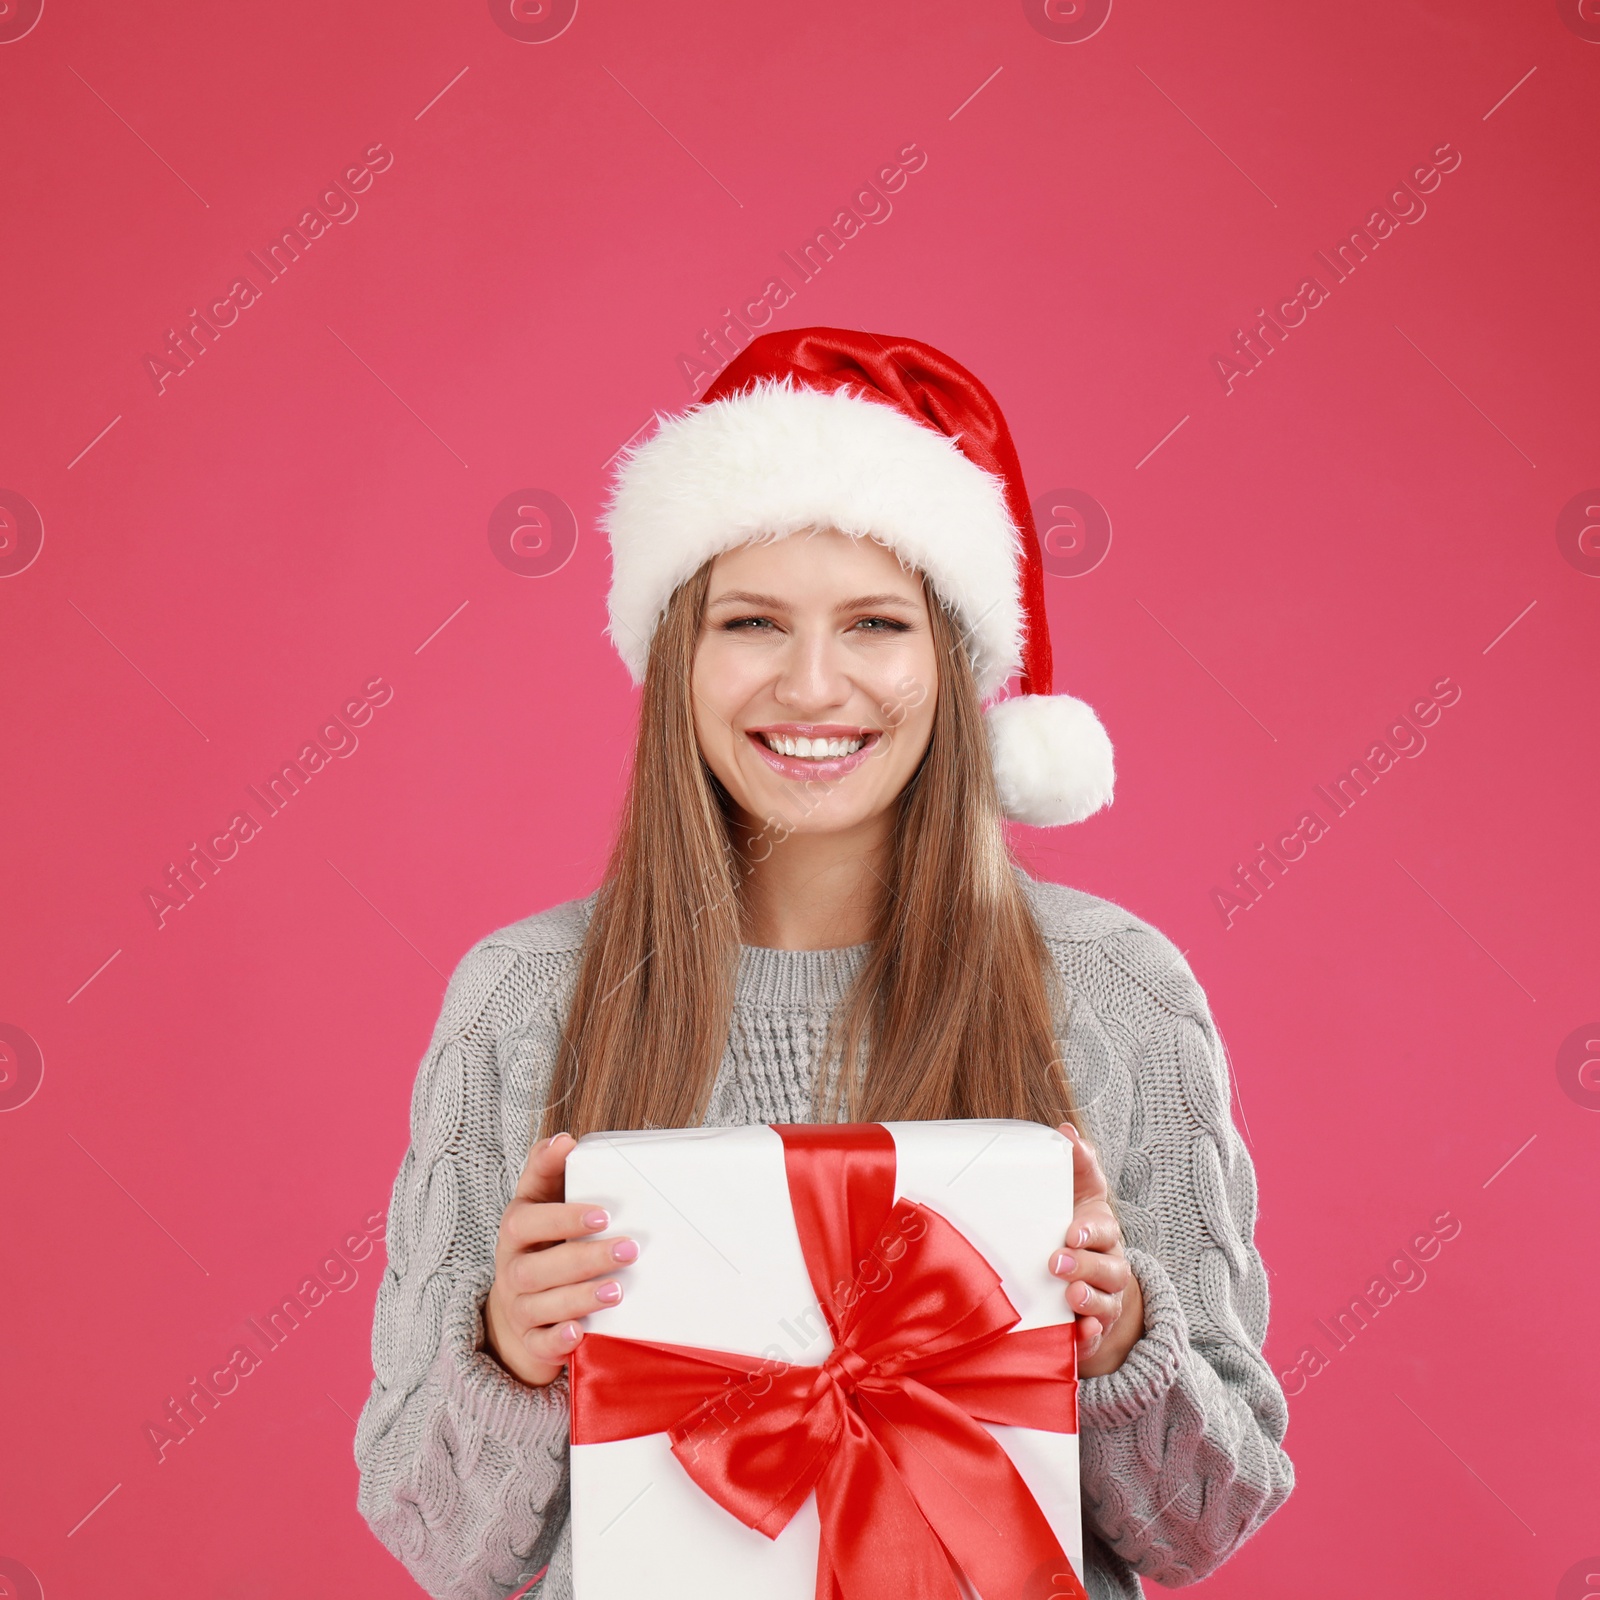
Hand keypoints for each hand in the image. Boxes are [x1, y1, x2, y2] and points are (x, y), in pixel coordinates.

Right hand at [482, 1132, 638, 1387]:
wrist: (518, 1306)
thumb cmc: (542, 1243)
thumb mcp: (540, 1203)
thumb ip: (548, 1170)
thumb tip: (563, 1139)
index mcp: (516, 1231)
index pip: (526, 1222)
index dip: (563, 1218)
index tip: (604, 1213)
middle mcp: (511, 1269)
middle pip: (536, 1267)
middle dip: (584, 1258)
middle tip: (629, 1248)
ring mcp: (518, 1307)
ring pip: (540, 1304)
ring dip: (580, 1297)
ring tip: (617, 1289)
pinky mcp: (530, 1340)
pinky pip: (538, 1344)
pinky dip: (558, 1340)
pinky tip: (580, 1333)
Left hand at [1050, 1121, 1142, 1377]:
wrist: (1089, 1282)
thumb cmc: (1077, 1230)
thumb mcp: (1079, 1196)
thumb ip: (1076, 1164)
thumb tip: (1066, 1130)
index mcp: (1103, 1233)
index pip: (1105, 1229)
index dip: (1090, 1231)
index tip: (1071, 1231)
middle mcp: (1109, 1267)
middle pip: (1108, 1268)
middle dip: (1084, 1266)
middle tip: (1056, 1263)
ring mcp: (1105, 1301)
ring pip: (1104, 1303)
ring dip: (1088, 1300)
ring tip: (1069, 1297)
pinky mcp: (1095, 1330)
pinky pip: (1095, 1337)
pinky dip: (1089, 1336)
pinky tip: (1079, 1334)